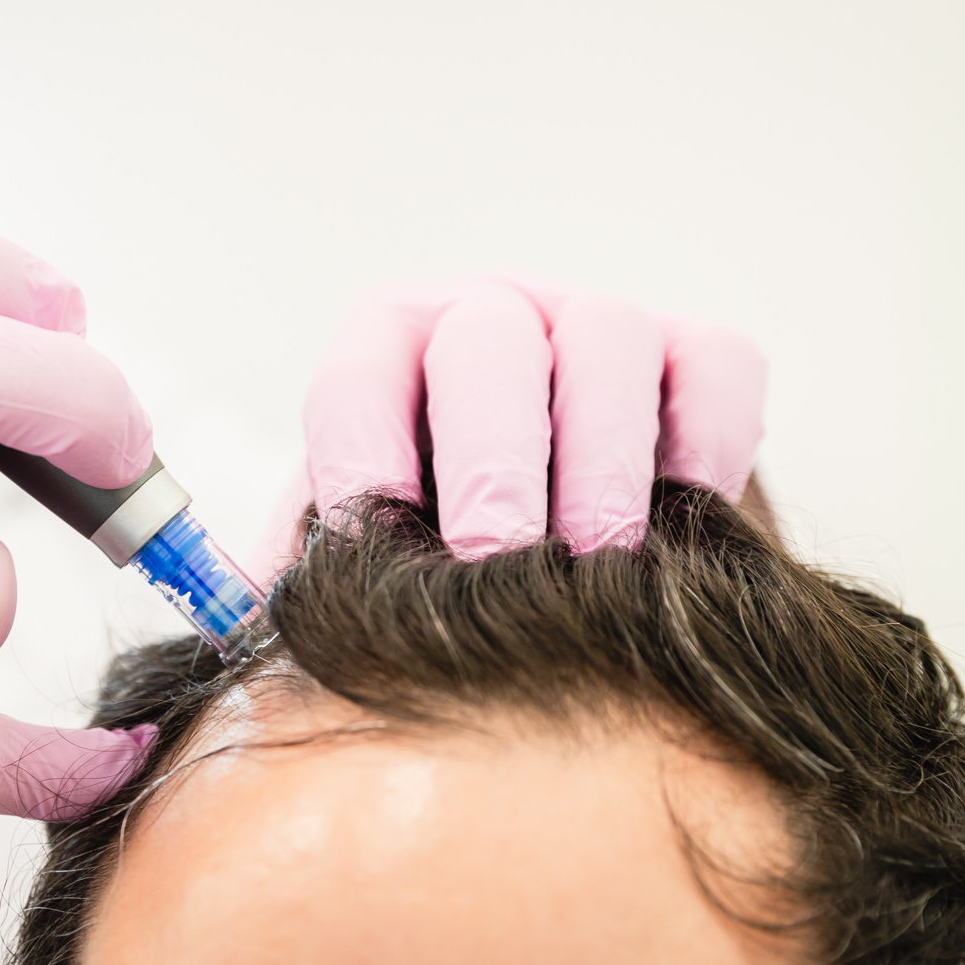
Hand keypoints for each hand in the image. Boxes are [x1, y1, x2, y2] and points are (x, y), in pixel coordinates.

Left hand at [263, 278, 765, 570]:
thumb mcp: (356, 566)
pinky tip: (690, 518)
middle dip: (491, 459)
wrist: (562, 560)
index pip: (360, 375)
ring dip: (602, 459)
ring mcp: (595, 324)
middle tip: (499, 564)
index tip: (375, 550)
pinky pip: (715, 365)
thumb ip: (301, 589)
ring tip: (601, 566)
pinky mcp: (696, 353)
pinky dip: (706, 437)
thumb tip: (249, 647)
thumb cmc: (435, 569)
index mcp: (386, 354)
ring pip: (606, 339)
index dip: (363, 454)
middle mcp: (488, 317)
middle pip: (487, 341)